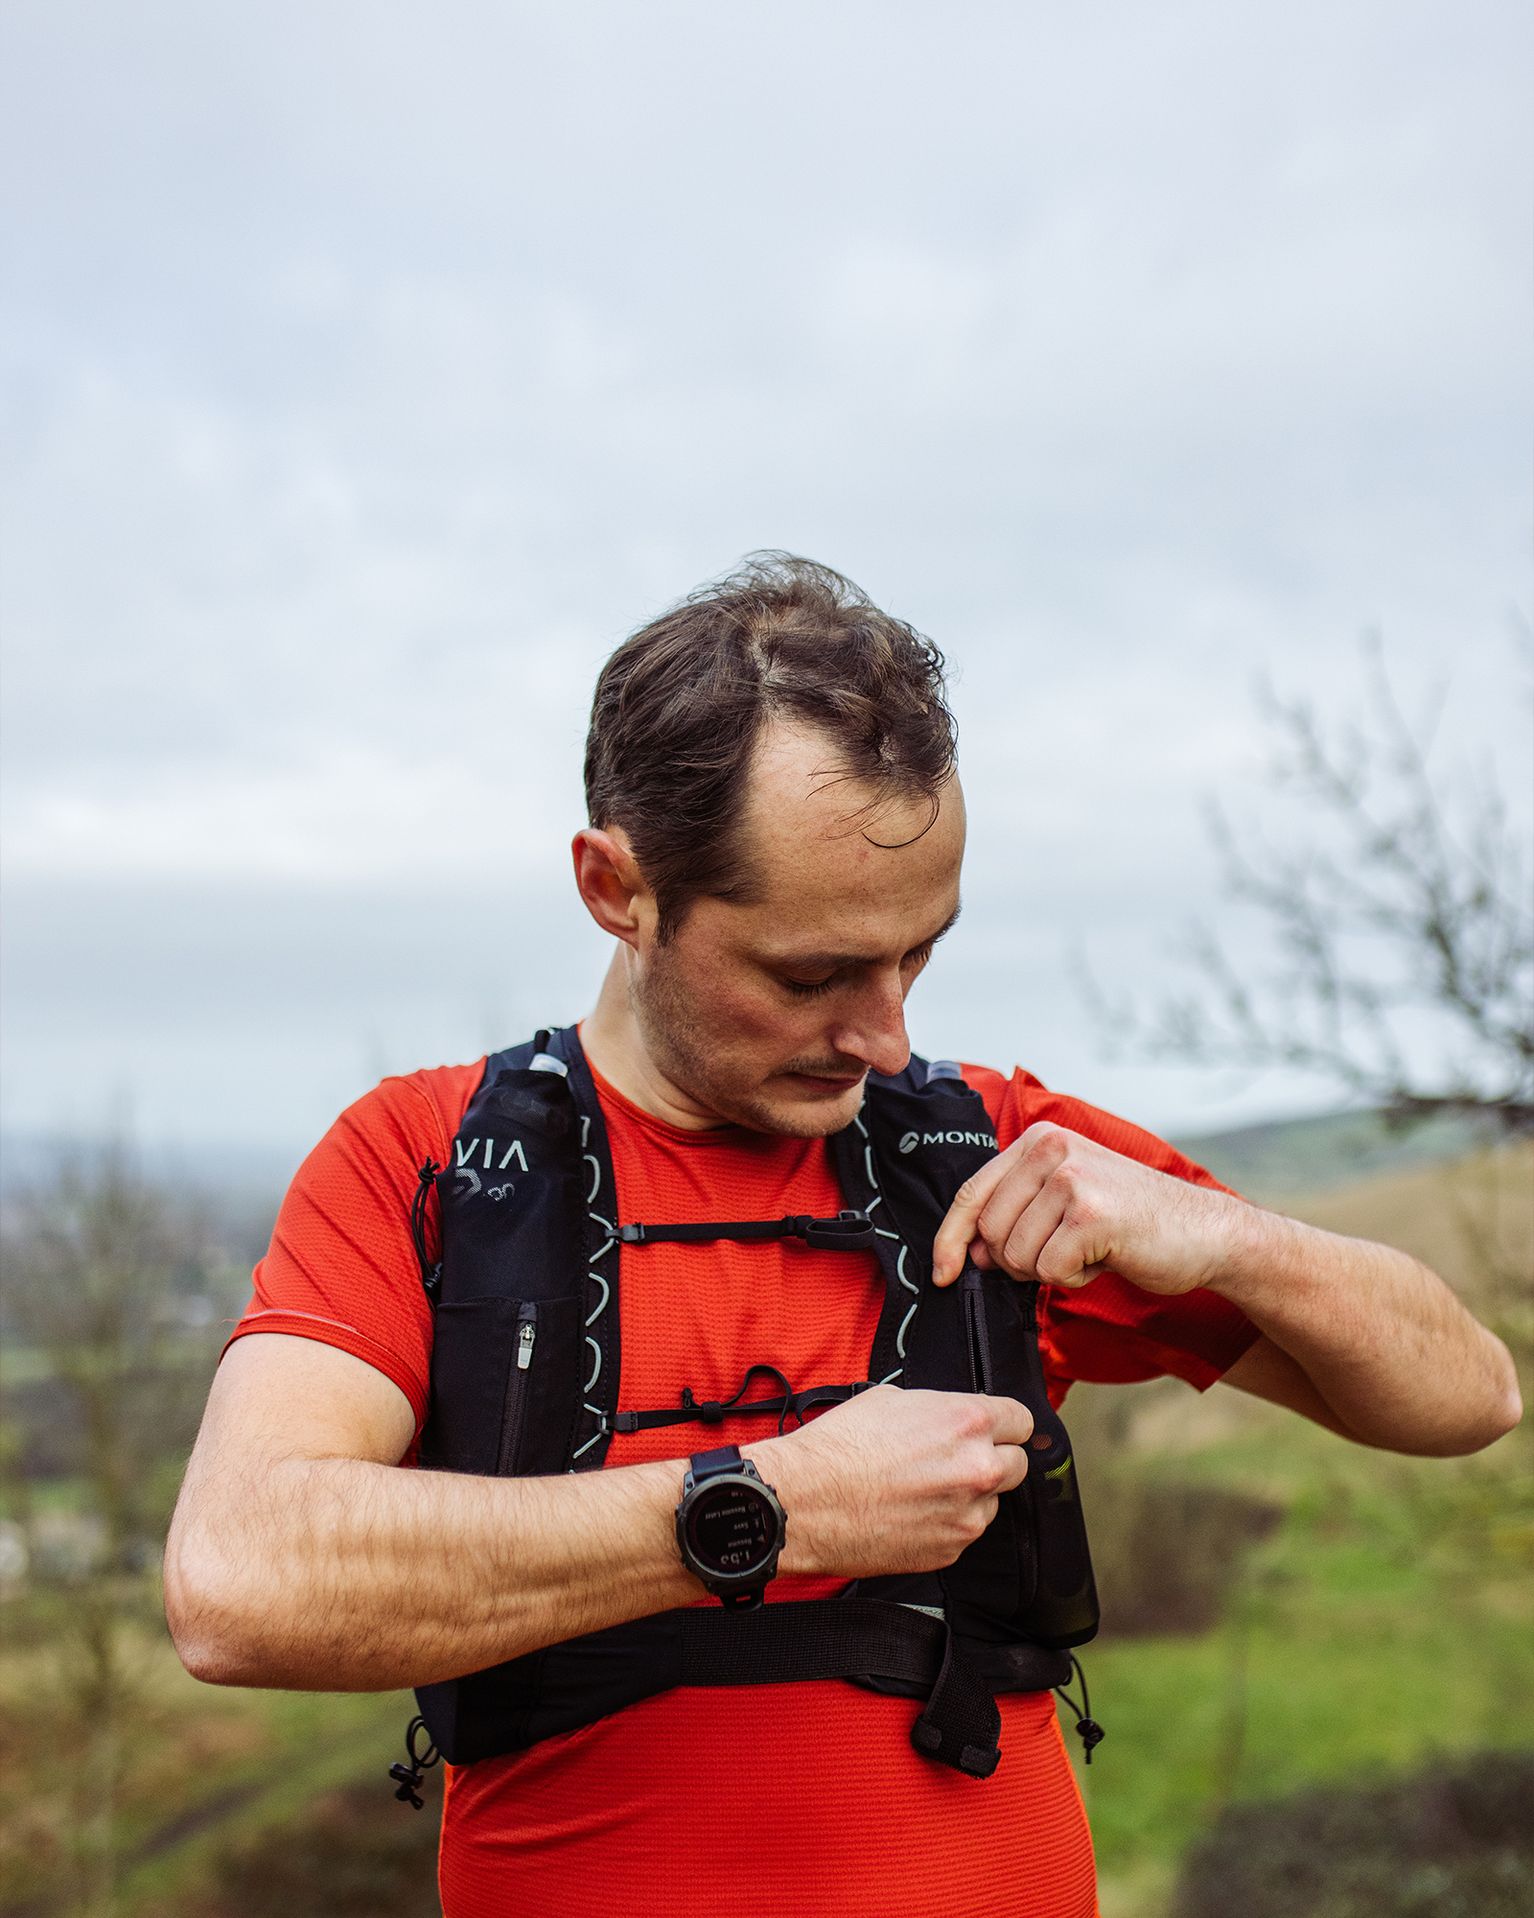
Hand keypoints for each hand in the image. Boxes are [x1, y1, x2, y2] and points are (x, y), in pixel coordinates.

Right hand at [745, 1384, 1031, 1580]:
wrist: (804, 1501)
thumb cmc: (838, 1448)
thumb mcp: (893, 1400)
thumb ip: (940, 1411)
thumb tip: (954, 1421)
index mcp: (967, 1422)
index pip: (1022, 1420)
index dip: (1004, 1424)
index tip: (996, 1431)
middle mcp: (976, 1469)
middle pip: (1017, 1465)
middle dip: (992, 1459)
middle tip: (956, 1460)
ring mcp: (966, 1516)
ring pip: (991, 1503)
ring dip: (968, 1496)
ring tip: (921, 1489)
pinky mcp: (949, 1551)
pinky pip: (963, 1533)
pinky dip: (945, 1524)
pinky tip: (910, 1513)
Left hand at [930, 1121, 1240, 1295]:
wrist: (1206, 1232)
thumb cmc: (1133, 1222)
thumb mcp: (1066, 1199)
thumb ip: (1015, 1213)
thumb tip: (966, 1253)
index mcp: (1039, 1139)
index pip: (971, 1193)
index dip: (950, 1239)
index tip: (943, 1274)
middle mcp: (1051, 1148)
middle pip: (990, 1231)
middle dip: (1018, 1259)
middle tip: (1064, 1251)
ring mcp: (1071, 1178)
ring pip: (1017, 1255)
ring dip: (1050, 1268)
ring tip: (1091, 1248)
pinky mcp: (1091, 1214)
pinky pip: (1049, 1271)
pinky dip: (1075, 1278)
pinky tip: (1105, 1258)